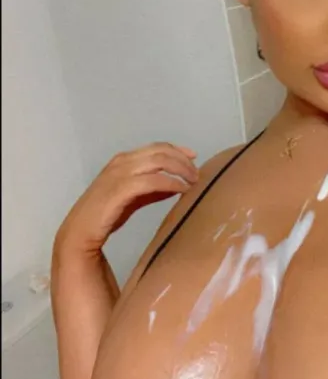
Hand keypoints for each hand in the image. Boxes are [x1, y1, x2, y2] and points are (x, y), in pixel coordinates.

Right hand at [55, 142, 198, 252]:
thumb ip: (153, 190)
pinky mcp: (121, 189)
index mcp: (124, 160)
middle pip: (160, 152)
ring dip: (180, 170)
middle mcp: (122, 162)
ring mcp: (120, 173)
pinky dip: (170, 183)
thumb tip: (177, 185)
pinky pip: (153, 180)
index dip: (177, 150)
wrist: (80, 231)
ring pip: (158, 162)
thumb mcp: (133, 198)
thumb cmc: (106, 213)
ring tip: (193, 182)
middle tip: (197, 174)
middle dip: (182, 161)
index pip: (156, 147)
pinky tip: (181, 190)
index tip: (194, 156)